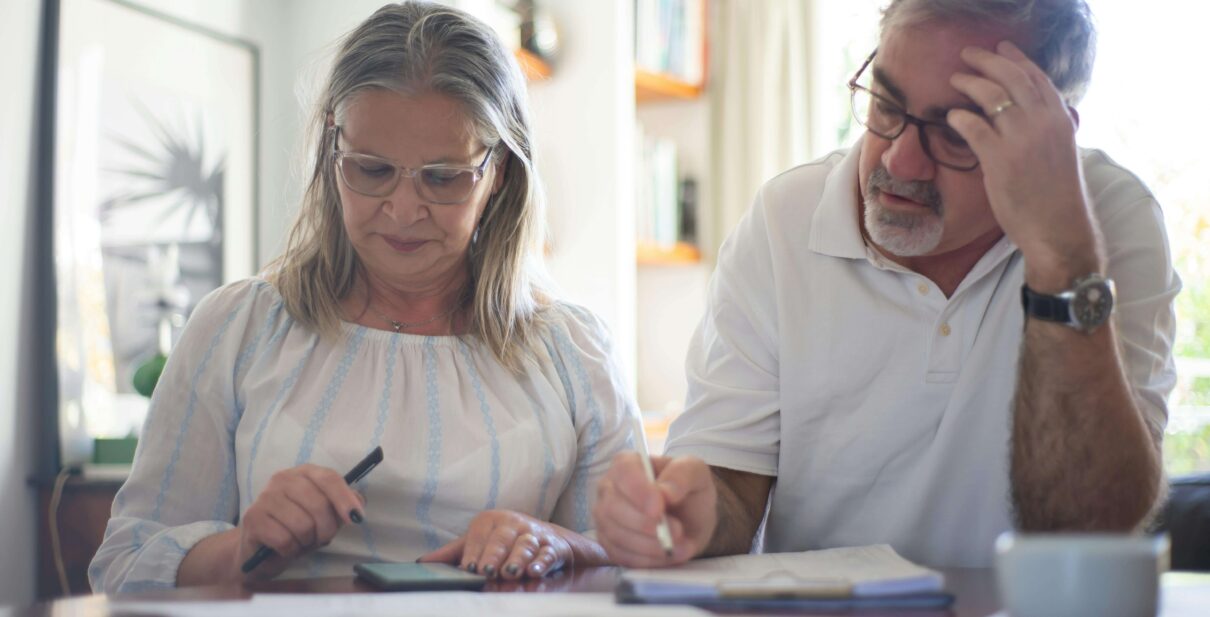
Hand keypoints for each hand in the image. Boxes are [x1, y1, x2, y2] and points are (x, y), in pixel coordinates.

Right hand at [235, 464, 365, 579]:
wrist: (260, 550)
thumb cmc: (297, 529)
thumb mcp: (325, 517)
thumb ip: (343, 506)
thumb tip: (359, 503)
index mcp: (304, 473)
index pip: (329, 478)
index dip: (345, 499)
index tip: (357, 518)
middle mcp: (283, 479)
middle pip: (319, 504)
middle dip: (326, 529)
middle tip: (321, 538)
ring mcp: (265, 497)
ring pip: (303, 525)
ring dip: (307, 542)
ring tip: (300, 542)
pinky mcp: (253, 518)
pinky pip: (285, 540)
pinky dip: (291, 550)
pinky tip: (286, 548)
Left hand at [419, 510, 573, 578]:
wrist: (545, 538)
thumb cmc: (504, 542)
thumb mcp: (478, 542)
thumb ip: (453, 553)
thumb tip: (421, 563)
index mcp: (491, 520)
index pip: (479, 536)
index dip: (474, 552)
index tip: (468, 568)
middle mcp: (513, 524)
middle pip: (502, 539)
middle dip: (494, 555)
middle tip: (486, 571)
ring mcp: (533, 534)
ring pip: (525, 546)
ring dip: (517, 558)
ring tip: (510, 572)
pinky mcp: (551, 546)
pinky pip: (547, 554)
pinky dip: (542, 562)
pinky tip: (534, 572)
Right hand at [593, 453, 715, 566]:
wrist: (690, 518)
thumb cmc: (688, 489)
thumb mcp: (695, 473)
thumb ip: (682, 474)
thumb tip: (665, 492)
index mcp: (626, 464)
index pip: (623, 473)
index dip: (638, 491)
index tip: (659, 508)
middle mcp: (608, 489)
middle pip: (613, 508)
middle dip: (646, 524)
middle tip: (678, 532)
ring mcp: (605, 518)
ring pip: (616, 535)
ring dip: (651, 546)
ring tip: (681, 546)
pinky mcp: (610, 544)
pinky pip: (622, 556)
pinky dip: (648, 560)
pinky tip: (670, 555)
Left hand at [947, 41, 1102, 288]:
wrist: (1058, 229)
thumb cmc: (1056, 197)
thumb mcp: (1061, 153)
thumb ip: (1047, 130)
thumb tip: (1023, 116)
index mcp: (1060, 120)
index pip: (1037, 78)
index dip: (1017, 59)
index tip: (1002, 48)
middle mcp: (1043, 122)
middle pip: (1012, 77)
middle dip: (988, 60)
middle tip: (969, 55)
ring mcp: (1021, 138)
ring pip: (990, 95)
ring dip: (969, 83)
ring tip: (955, 79)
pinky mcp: (1000, 158)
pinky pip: (973, 126)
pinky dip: (959, 117)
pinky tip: (951, 116)